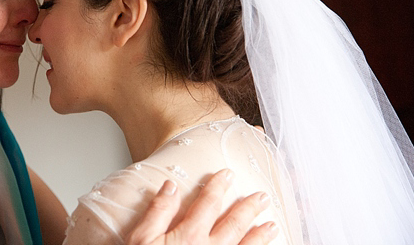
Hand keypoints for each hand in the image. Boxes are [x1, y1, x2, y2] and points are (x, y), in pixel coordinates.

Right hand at [125, 169, 277, 244]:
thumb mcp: (141, 239)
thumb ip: (158, 212)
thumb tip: (170, 186)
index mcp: (189, 236)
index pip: (208, 203)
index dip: (218, 186)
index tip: (228, 174)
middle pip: (234, 224)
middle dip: (249, 208)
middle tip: (262, 197)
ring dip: (260, 236)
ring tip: (272, 226)